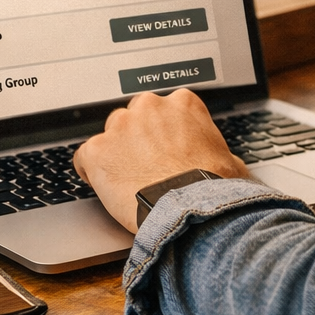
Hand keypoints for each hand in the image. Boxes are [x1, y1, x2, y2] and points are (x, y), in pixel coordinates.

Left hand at [73, 89, 249, 232]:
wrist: (191, 211)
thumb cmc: (213, 189)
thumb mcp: (229, 161)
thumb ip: (213, 149)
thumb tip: (220, 161)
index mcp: (182, 104)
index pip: (164, 111)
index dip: (162, 134)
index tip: (163, 150)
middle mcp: (149, 107)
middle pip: (134, 118)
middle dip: (137, 140)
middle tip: (145, 167)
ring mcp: (120, 126)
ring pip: (109, 136)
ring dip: (115, 154)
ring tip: (127, 182)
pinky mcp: (97, 149)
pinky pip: (85, 157)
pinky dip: (91, 171)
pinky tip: (104, 186)